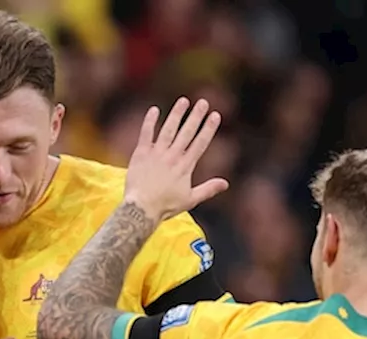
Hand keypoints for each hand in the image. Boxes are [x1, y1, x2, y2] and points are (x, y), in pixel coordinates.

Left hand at [123, 97, 228, 222]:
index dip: (208, 128)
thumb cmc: (165, 206)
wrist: (141, 209)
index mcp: (185, 166)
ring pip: (168, 129)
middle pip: (187, 132)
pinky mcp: (141, 154)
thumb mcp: (190, 199)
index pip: (200, 143)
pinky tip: (154, 109)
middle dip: (196, 116)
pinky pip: (146, 134)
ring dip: (177, 114)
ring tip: (184, 101)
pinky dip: (150, 121)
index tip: (215, 115)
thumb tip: (225, 184)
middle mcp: (172, 156)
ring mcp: (156, 153)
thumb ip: (208, 189)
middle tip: (203, 102)